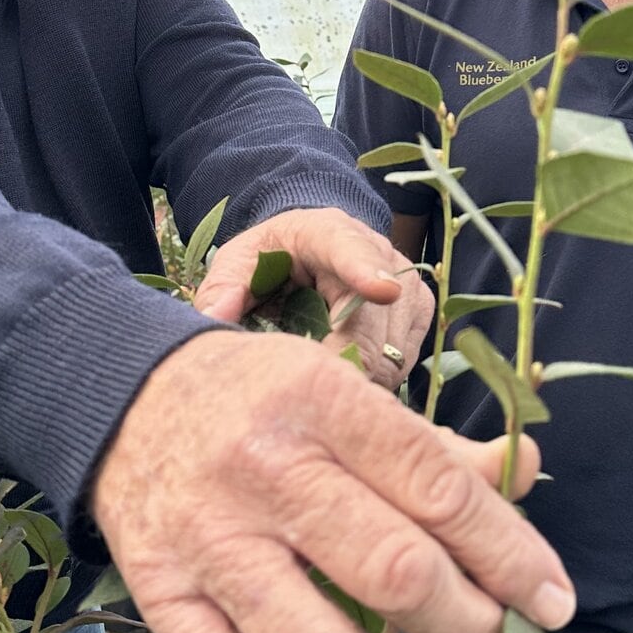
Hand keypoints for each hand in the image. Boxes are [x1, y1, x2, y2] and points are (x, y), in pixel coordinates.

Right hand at [91, 331, 574, 632]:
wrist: (126, 398)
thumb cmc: (262, 400)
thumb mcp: (347, 391)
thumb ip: (434, 449)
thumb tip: (527, 474)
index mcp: (322, 402)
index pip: (439, 491)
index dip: (511, 559)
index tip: (554, 607)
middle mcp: (263, 470)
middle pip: (393, 576)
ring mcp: (206, 541)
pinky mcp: (160, 600)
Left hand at [193, 207, 432, 389]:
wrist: (312, 248)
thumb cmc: (273, 257)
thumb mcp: (240, 261)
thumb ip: (224, 286)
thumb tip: (213, 316)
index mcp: (328, 232)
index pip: (350, 249)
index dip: (365, 271)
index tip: (381, 290)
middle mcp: (379, 252)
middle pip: (370, 326)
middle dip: (337, 368)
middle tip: (300, 400)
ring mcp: (406, 283)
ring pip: (390, 353)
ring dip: (354, 380)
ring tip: (316, 383)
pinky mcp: (419, 311)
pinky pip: (403, 363)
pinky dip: (373, 380)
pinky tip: (343, 375)